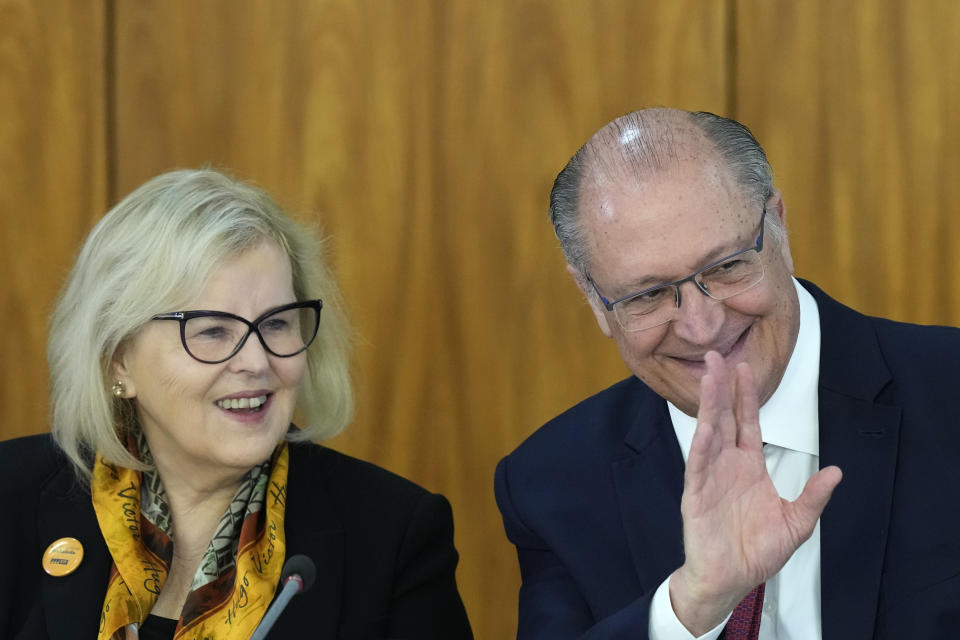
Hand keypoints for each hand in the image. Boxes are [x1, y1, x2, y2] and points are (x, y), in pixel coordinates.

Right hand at [668, 351, 841, 633]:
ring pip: (708, 433)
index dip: (745, 396)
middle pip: (724, 418)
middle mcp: (727, 465)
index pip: (747, 423)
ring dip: (708, 406)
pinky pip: (698, 465)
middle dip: (721, 387)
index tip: (743, 368)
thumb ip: (813, 496)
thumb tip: (837, 472)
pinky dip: (701, 445)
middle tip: (716, 357)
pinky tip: (705, 426)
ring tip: (708, 379)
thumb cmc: (757, 551)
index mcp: (749, 467)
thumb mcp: (796, 523)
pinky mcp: (696, 495)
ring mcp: (709, 477)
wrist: (730, 580)